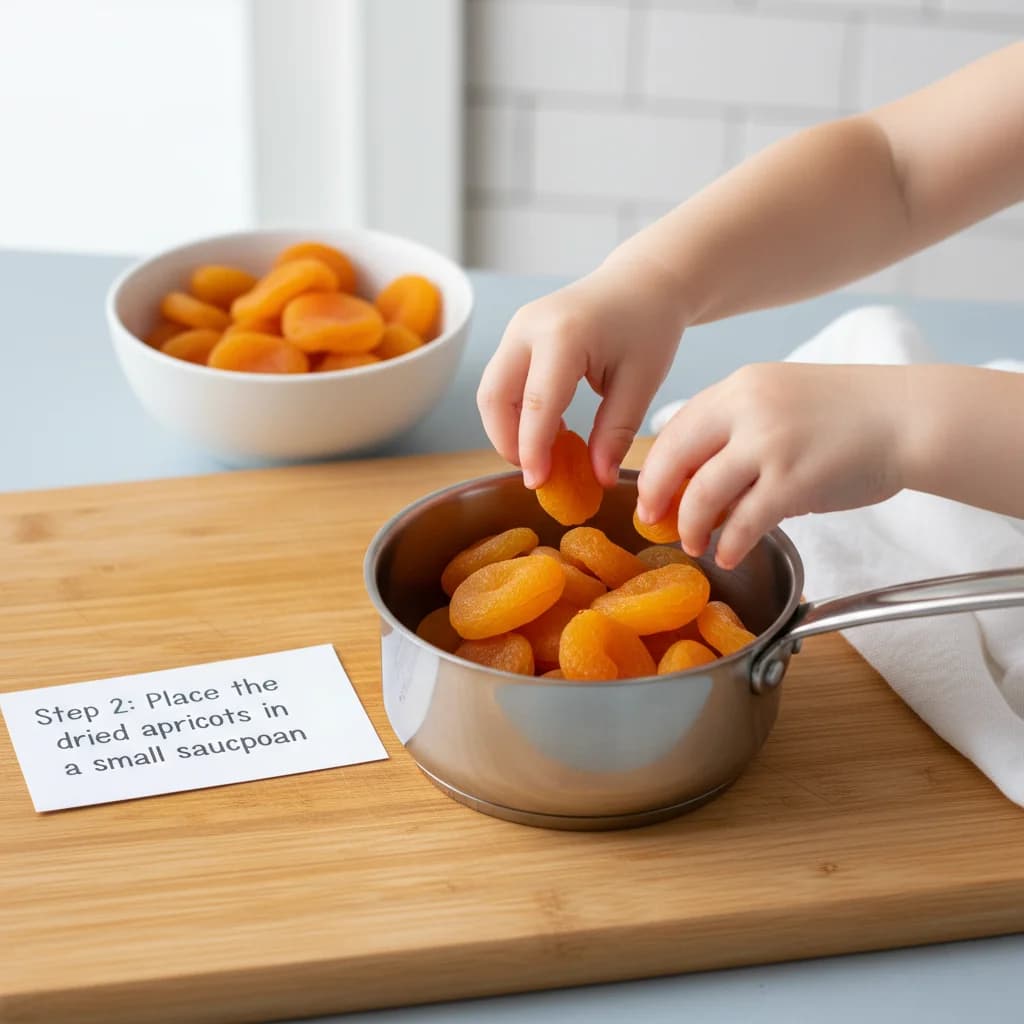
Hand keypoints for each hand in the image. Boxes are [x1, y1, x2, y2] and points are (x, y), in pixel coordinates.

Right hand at [477, 251, 687, 488]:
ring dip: (508, 429)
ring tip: (545, 453)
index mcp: (564, 335)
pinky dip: (515, 413)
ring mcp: (516, 329)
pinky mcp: (515, 337)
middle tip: (537, 473)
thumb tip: (600, 479)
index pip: (537, 403)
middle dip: (508, 442)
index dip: (533, 449)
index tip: (538, 483)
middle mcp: (528, 327)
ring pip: (490, 392)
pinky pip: (500, 382)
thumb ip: (616, 432)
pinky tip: (548, 429)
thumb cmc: (647, 326)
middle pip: (494, 396)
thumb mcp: (641, 382)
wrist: (642, 284)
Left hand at [637, 363, 910, 569]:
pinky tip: (728, 554)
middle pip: (676, 459)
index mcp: (739, 387)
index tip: (649, 492)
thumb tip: (694, 473)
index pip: (676, 428)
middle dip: (656, 496)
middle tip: (653, 522)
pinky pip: (744, 522)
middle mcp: (748, 410)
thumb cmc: (846, 413)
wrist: (906, 417)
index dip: (656, 467)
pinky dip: (729, 543)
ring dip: (691, 526)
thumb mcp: (780, 397)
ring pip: (704, 495)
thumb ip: (736, 425)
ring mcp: (770, 445)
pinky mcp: (794, 481)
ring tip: (694, 542)